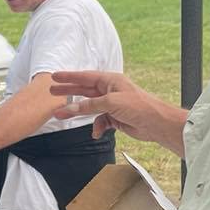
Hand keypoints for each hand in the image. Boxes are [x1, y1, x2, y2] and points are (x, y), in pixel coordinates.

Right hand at [50, 70, 181, 148]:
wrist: (157, 124)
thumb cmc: (139, 107)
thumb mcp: (110, 102)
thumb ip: (88, 106)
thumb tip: (69, 109)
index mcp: (111, 81)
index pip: (85, 77)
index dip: (69, 77)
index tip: (54, 77)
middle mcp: (110, 91)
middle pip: (84, 90)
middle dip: (68, 92)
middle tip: (52, 91)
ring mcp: (112, 105)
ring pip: (89, 108)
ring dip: (77, 112)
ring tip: (61, 115)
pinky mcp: (115, 118)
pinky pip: (99, 121)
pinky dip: (97, 127)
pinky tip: (96, 132)